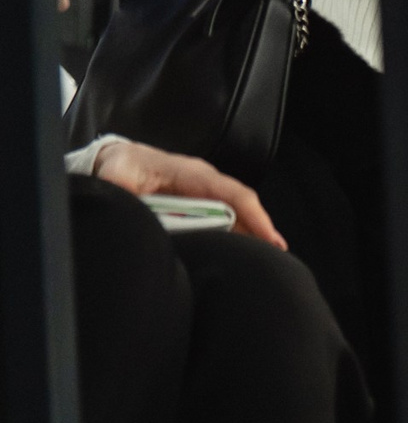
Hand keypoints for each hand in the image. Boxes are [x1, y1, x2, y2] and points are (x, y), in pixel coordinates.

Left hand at [90, 139, 283, 249]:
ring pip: (237, 214)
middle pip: (243, 207)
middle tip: (276, 261)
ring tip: (263, 263)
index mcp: (192, 174)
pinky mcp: (202, 203)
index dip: (254, 217)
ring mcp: (206, 192)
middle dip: (261, 232)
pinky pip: (226, 219)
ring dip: (251, 237)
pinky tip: (241, 255)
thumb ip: (126, 196)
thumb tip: (135, 213)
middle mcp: (206, 181)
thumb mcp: (117, 180)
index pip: (232, 193)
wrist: (118, 160)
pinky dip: (237, 237)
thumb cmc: (122, 167)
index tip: (270, 241)